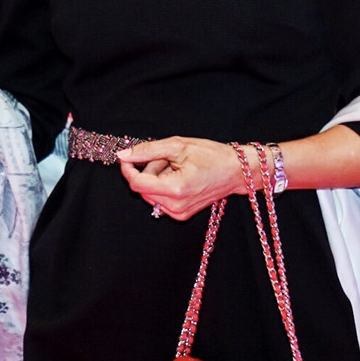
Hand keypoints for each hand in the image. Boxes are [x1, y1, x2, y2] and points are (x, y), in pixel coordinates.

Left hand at [115, 136, 242, 220]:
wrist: (236, 171)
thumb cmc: (212, 156)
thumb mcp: (178, 145)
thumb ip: (147, 151)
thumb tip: (123, 156)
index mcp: (175, 189)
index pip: (136, 183)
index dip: (128, 168)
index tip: (129, 156)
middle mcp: (175, 206)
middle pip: (142, 188)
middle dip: (148, 170)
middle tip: (167, 158)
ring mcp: (178, 212)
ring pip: (149, 193)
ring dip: (156, 178)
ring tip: (175, 166)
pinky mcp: (181, 214)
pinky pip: (159, 199)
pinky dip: (163, 186)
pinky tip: (178, 177)